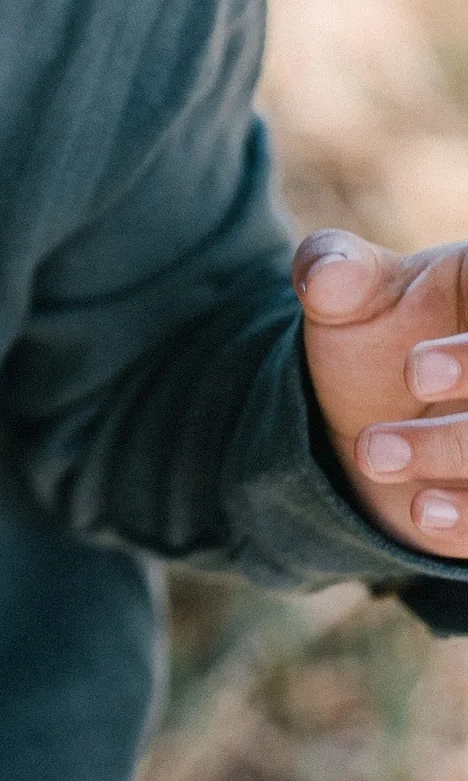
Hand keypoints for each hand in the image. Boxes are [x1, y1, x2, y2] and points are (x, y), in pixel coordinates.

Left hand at [296, 227, 467, 556]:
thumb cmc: (377, 334)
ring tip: (373, 454)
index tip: (414, 370)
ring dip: (453, 455)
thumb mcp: (349, 296)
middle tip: (393, 414)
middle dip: (463, 429)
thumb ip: (335, 269)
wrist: (374, 411)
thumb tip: (326, 275)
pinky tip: (422, 511)